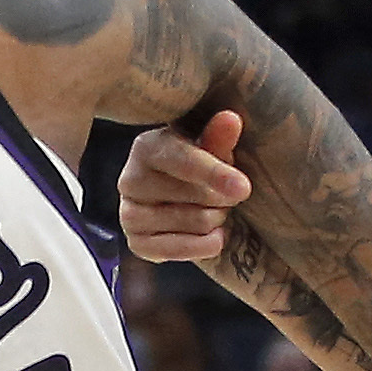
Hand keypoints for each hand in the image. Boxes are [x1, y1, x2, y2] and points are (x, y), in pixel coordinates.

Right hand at [119, 117, 255, 263]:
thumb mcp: (210, 149)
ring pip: (196, 223)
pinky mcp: (136, 243)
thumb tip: (230, 119)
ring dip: (216, 220)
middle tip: (223, 194)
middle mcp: (130, 180)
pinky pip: (182, 250)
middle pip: (197, 197)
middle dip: (222, 198)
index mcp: (147, 147)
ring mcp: (128, 214)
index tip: (243, 188)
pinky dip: (205, 245)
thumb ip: (219, 137)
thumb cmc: (197, 167)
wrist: (178, 198)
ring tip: (211, 210)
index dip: (215, 174)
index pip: (184, 161)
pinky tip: (211, 235)